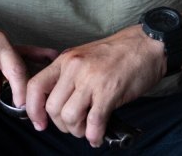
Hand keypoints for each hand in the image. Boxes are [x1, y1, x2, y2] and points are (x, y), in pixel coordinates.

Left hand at [24, 26, 164, 146]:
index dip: (33, 110)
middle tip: (75, 126)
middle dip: (62, 125)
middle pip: (52, 108)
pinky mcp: (109, 91)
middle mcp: (74, 68)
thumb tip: (57, 105)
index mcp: (65, 60)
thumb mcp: (85, 57)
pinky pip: (94, 122)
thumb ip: (68, 77)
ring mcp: (91, 79)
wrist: (148, 45)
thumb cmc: (119, 54)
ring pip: (69, 117)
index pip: (35, 86)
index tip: (40, 123)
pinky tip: (98, 136)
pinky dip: (94, 135)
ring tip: (88, 129)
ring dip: (78, 131)